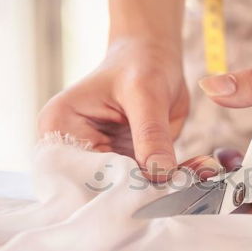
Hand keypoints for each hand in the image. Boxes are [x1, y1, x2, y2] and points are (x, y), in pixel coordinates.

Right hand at [38, 38, 188, 180]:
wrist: (154, 58)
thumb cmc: (141, 64)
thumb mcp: (146, 94)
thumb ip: (151, 135)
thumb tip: (160, 175)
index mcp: (59, 127)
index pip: (79, 173)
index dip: (113, 187)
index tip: (152, 189)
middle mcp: (71, 148)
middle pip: (99, 188)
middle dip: (138, 191)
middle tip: (177, 188)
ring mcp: (97, 160)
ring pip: (124, 191)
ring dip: (158, 190)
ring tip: (189, 179)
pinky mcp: (121, 166)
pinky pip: (143, 184)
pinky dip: (167, 183)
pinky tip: (192, 173)